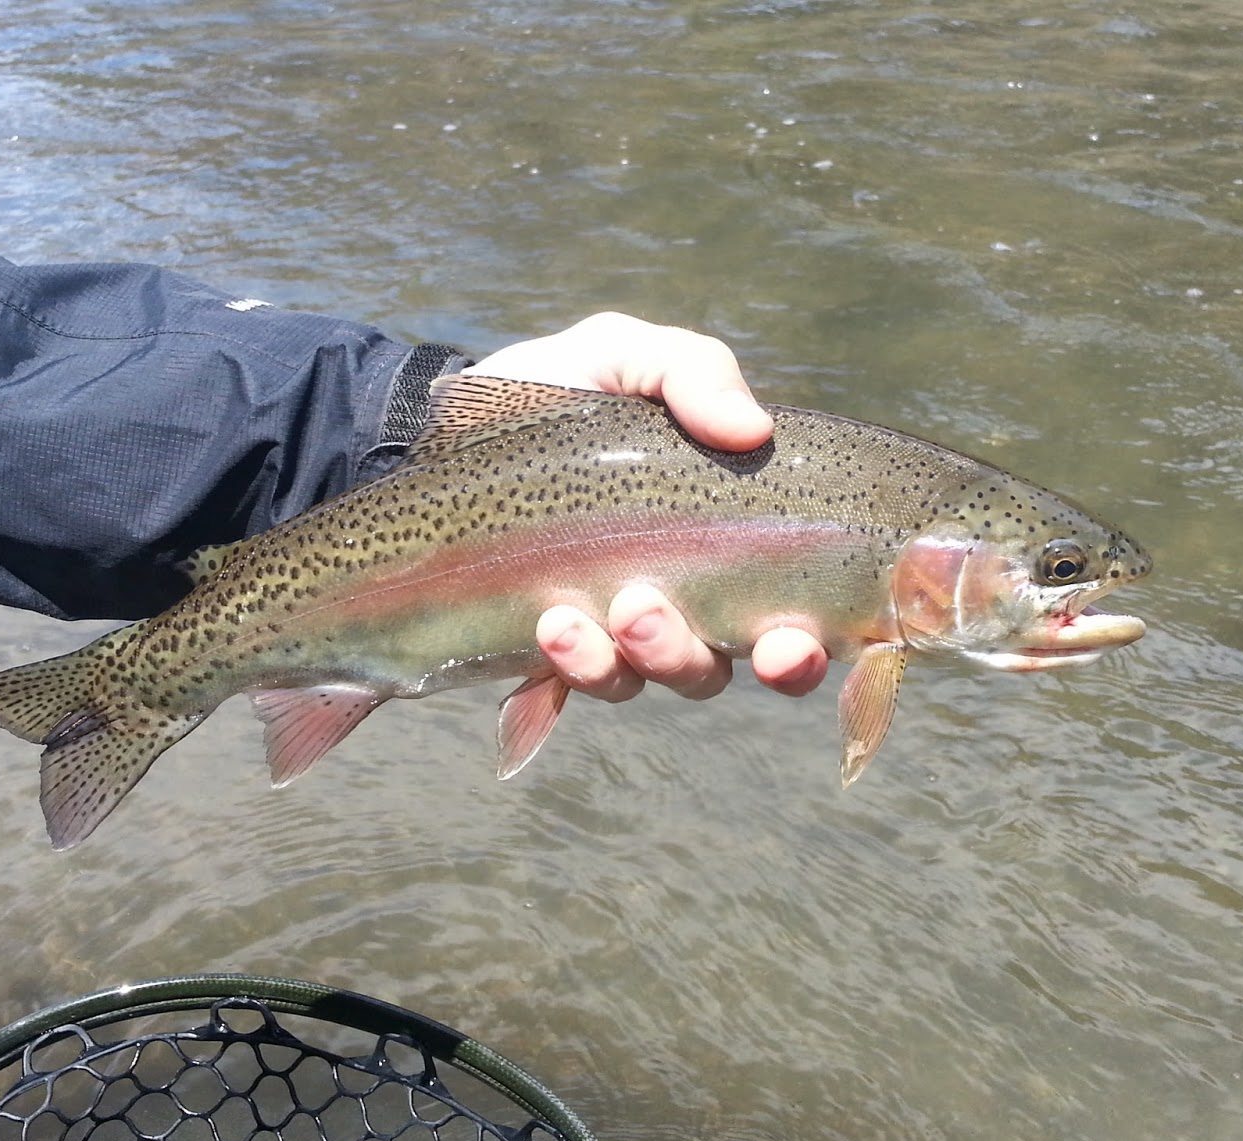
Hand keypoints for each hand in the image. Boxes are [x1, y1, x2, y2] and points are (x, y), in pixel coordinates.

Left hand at [471, 312, 829, 702]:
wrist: (442, 420)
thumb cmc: (555, 388)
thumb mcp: (623, 355)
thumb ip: (692, 372)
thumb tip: (752, 430)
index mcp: (718, 540)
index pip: (786, 618)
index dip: (801, 652)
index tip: (789, 644)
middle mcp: (677, 599)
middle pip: (716, 668)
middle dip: (697, 659)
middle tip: (653, 617)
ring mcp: (610, 631)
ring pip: (648, 679)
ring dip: (638, 658)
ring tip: (608, 610)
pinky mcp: (549, 648)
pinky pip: (575, 683)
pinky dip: (575, 665)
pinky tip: (552, 625)